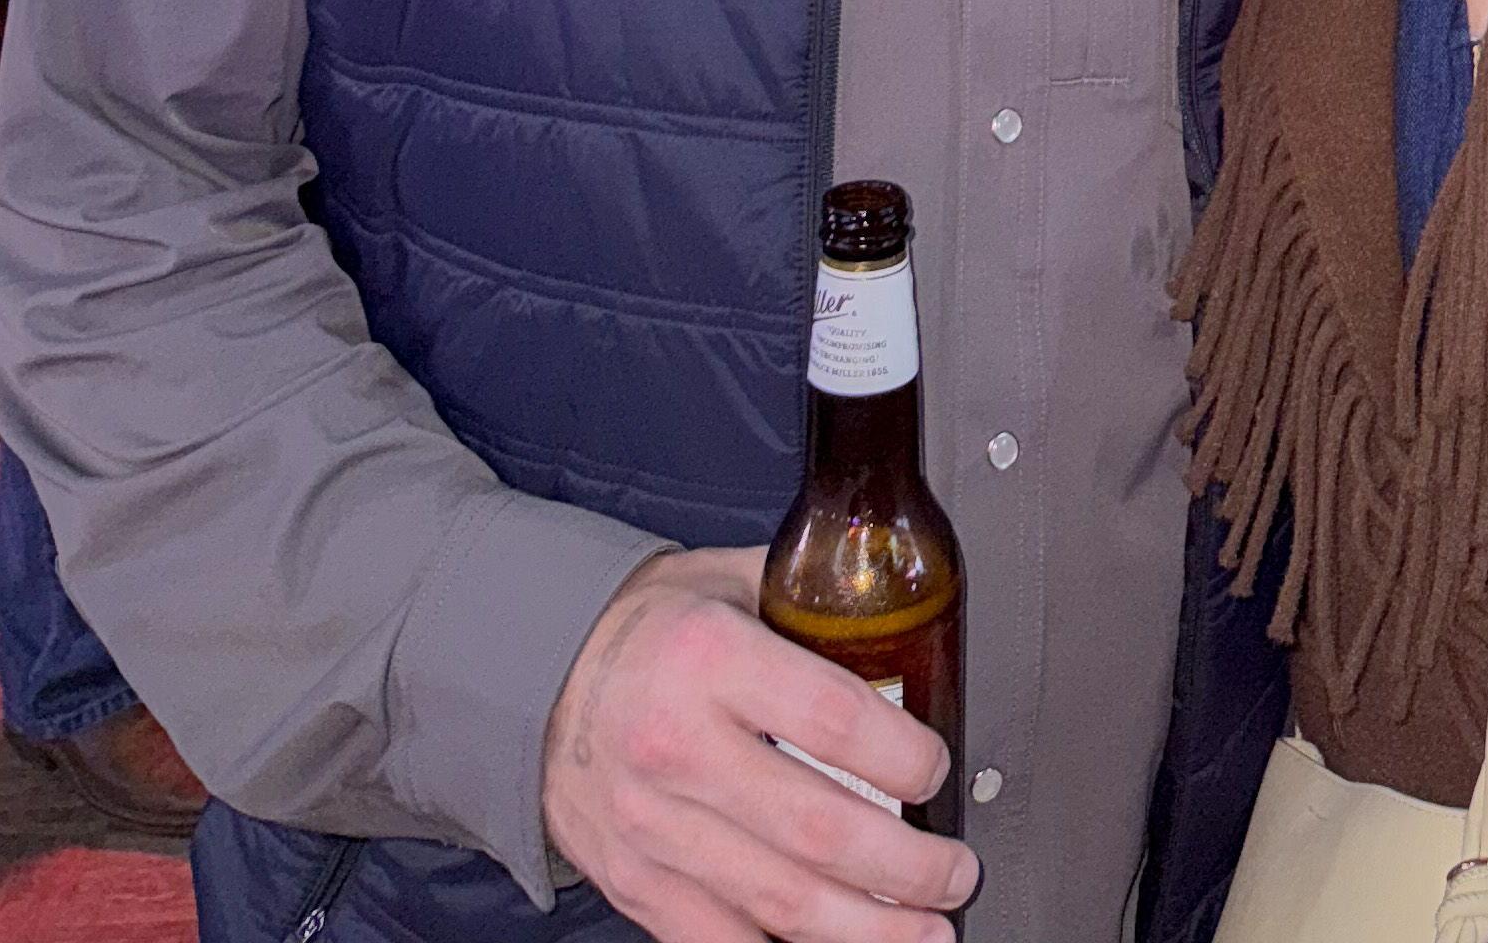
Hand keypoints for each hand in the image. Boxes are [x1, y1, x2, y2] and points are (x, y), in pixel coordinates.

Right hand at [542, 542, 975, 942]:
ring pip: (780, 904)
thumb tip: (904, 617)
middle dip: (907, 867)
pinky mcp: (635, 884)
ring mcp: (652, 829)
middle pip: (819, 831)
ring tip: (925, 932)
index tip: (938, 768)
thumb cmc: (646, 627)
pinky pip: (722, 940)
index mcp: (711, 659)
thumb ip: (810, 602)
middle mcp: (678, 748)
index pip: (833, 721)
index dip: (905, 757)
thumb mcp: (729, 580)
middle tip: (954, 872)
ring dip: (868, 929)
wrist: (533, 678)